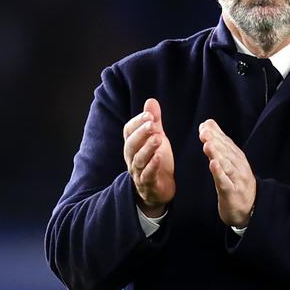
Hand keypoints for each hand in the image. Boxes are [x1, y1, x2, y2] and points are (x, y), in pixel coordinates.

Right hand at [123, 98, 174, 216]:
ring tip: (159, 138)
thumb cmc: (157, 160)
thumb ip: (154, 121)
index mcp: (132, 145)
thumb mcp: (157, 137)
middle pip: (131, 144)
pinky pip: (147, 175)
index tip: (150, 114)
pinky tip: (159, 157)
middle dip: (141, 133)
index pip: (128, 131)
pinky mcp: (148, 184)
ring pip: (139, 159)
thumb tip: (151, 100)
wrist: (161, 188)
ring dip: (148, 148)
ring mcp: (138, 172)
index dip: (137, 122)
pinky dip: (152, 166)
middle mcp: (132, 158)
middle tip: (153, 124)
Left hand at [199, 119, 255, 227]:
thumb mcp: (230, 161)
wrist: (251, 208)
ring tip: (207, 145)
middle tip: (204, 132)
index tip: (205, 126)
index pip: (227, 143)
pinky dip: (219, 173)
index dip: (216, 134)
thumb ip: (220, 142)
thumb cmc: (237, 181)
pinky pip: (225, 182)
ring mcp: (237, 180)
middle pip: (226, 152)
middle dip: (215, 141)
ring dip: (217, 154)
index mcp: (238, 158)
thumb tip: (208, 123)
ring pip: (226, 165)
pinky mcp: (232, 193)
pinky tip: (213, 165)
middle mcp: (239, 167)